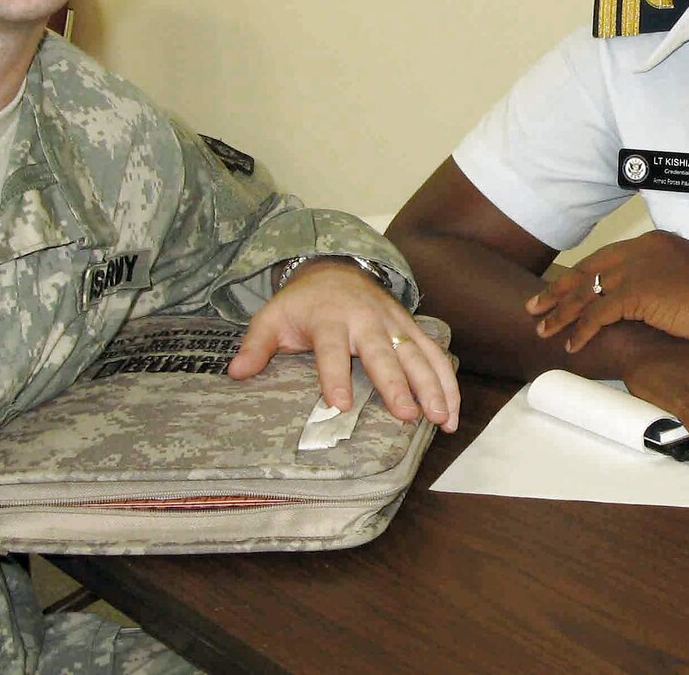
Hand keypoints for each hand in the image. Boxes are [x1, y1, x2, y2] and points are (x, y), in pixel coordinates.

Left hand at [227, 258, 460, 431]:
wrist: (337, 269)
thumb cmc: (303, 304)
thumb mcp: (272, 318)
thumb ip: (256, 345)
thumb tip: (236, 372)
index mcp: (330, 319)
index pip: (332, 349)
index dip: (334, 376)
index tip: (338, 405)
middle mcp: (366, 319)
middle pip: (384, 353)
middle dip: (397, 384)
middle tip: (407, 415)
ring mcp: (394, 323)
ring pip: (418, 354)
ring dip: (432, 387)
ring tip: (440, 420)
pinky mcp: (411, 329)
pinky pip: (435, 354)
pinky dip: (447, 381)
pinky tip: (452, 411)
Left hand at [526, 231, 688, 352]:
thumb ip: (663, 279)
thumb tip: (647, 299)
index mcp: (653, 243)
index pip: (605, 258)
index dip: (580, 277)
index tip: (562, 289)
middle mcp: (641, 250)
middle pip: (588, 270)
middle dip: (558, 291)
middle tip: (534, 305)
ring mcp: (638, 270)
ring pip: (587, 292)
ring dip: (561, 314)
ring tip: (542, 330)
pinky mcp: (638, 293)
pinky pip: (598, 314)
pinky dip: (582, 332)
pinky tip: (572, 346)